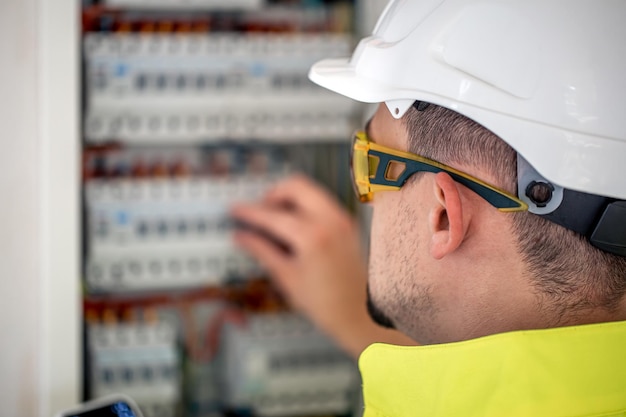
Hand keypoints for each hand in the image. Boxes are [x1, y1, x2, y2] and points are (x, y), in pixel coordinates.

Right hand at [230, 174, 415, 356]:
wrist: (360, 315)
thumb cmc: (325, 304)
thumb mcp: (287, 277)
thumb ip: (262, 251)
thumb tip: (240, 236)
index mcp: (313, 236)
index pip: (273, 215)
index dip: (250, 212)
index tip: (235, 210)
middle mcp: (331, 220)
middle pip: (296, 186)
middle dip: (273, 194)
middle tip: (259, 212)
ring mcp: (343, 220)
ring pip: (311, 191)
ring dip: (290, 198)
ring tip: (275, 220)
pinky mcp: (348, 224)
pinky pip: (322, 202)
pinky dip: (305, 206)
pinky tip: (293, 226)